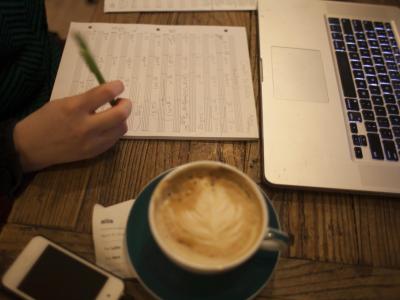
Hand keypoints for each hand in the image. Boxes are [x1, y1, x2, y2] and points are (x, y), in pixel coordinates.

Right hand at [13, 81, 131, 171]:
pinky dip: (115, 130)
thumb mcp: (62, 103)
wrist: (29, 148)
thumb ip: (86, 100)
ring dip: (122, 119)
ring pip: (121, 128)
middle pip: (120, 114)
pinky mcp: (93, 153)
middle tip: (123, 101)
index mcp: (74, 108)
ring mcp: (91, 142)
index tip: (119, 85)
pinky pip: (114, 140)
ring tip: (115, 115)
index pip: (105, 94)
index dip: (117, 87)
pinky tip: (108, 126)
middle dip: (126, 105)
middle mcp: (85, 126)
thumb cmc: (44, 121)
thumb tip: (107, 95)